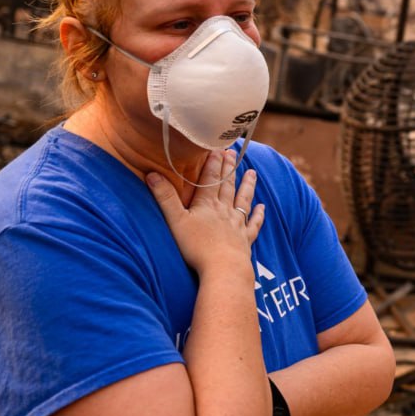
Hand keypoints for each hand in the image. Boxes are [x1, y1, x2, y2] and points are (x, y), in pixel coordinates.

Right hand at [147, 149, 264, 275]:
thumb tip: (151, 174)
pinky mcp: (245, 240)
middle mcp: (224, 211)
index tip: (217, 147)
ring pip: (243, 200)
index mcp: (207, 204)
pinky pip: (253, 224)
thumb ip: (165, 198)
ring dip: (247, 185)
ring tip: (252, 172)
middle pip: (227, 186)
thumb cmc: (196, 246)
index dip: (213, 163)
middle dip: (229, 168)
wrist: (223, 268)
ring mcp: (237, 225)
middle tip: (233, 153)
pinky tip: (262, 207)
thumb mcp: (176, 221)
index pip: (210, 178)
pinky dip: (258, 215)